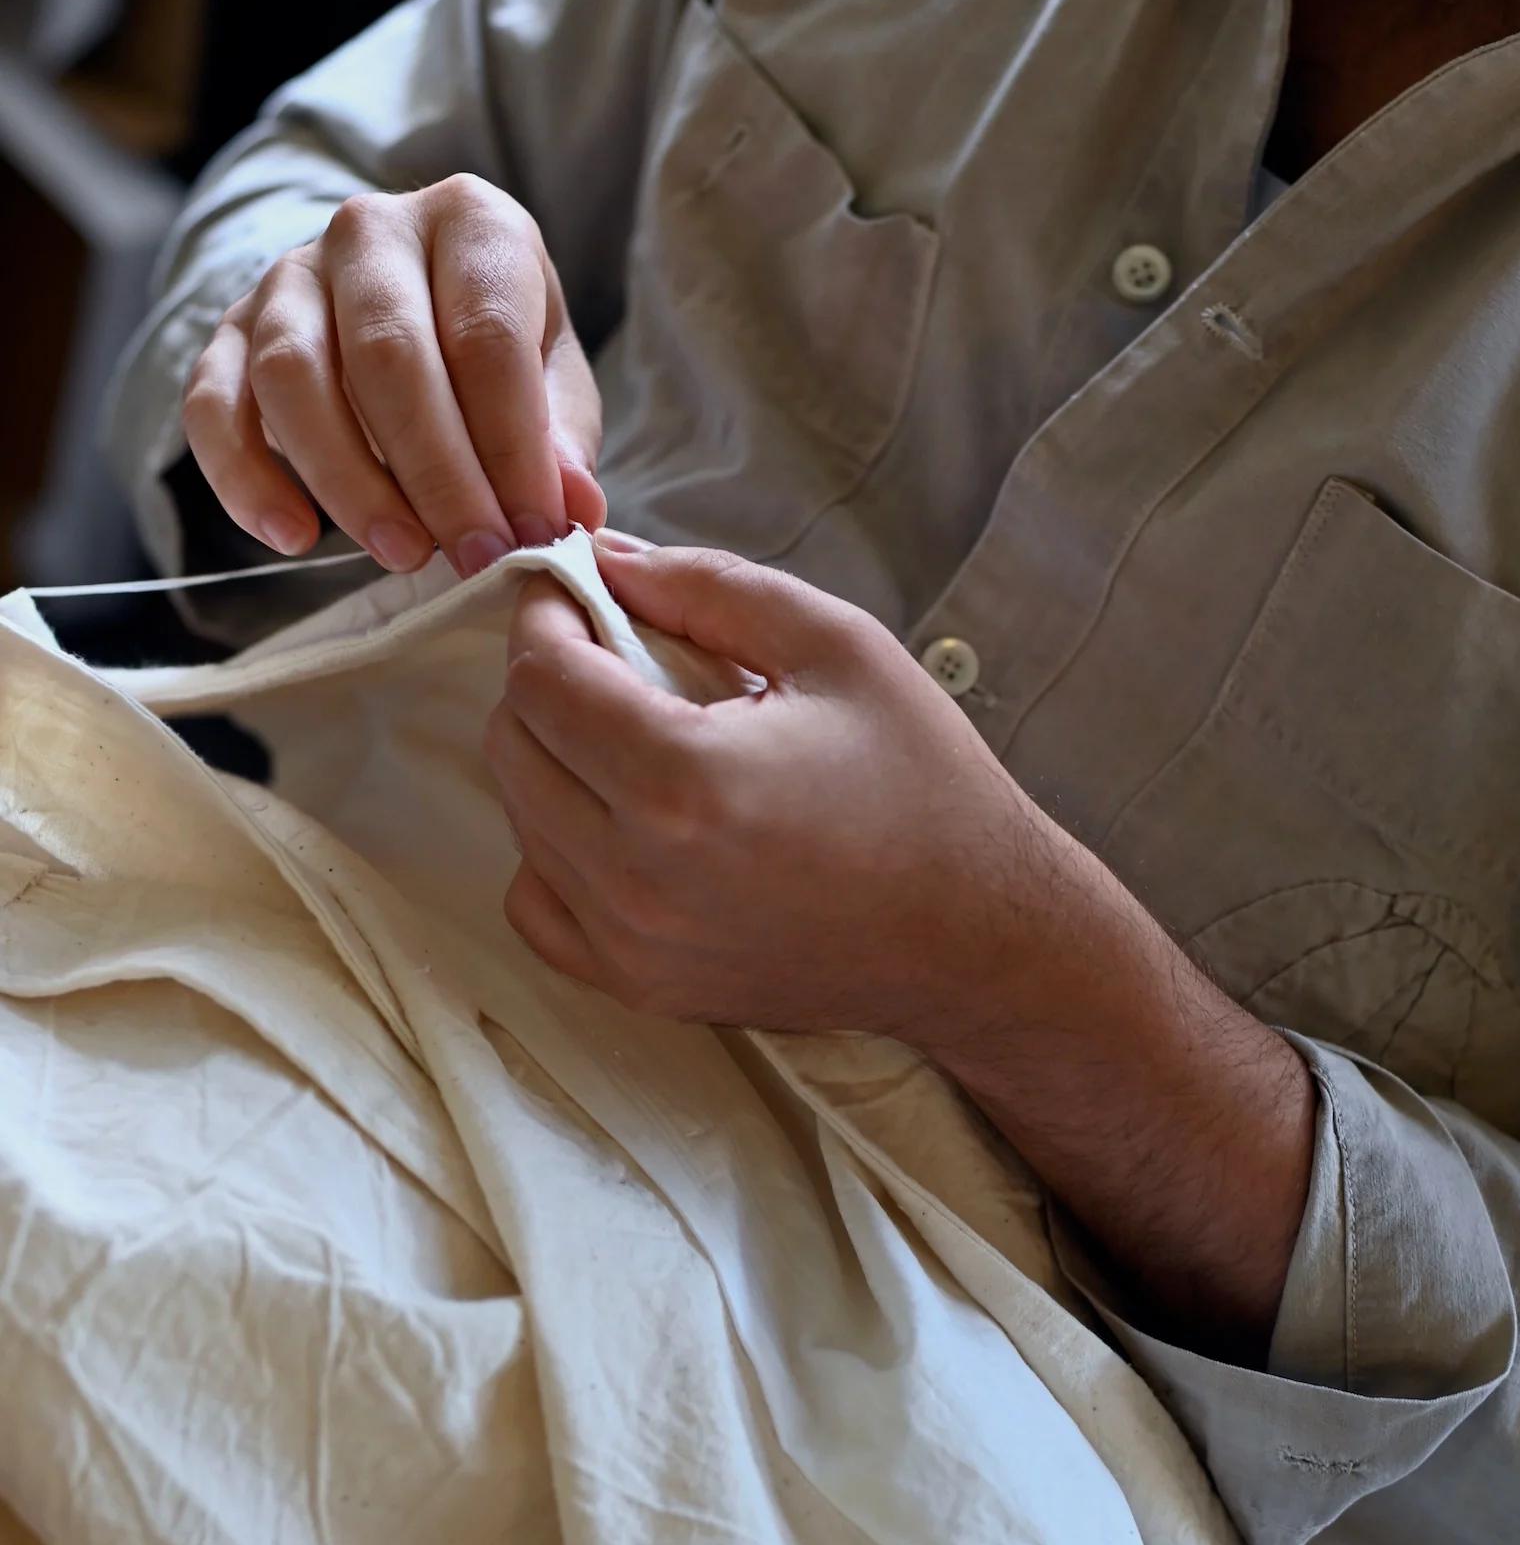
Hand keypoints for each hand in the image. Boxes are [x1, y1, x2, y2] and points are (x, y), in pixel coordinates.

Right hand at [181, 174, 605, 577]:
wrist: (411, 304)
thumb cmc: (495, 347)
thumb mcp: (553, 377)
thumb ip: (561, 436)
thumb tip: (573, 504)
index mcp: (470, 220)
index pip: (486, 335)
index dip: (512, 446)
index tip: (535, 532)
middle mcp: (371, 230)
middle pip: (389, 355)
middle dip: (437, 474)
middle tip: (474, 557)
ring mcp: (288, 275)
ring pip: (293, 375)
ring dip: (348, 481)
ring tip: (402, 555)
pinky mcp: (228, 329)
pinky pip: (213, 402)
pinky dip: (243, 478)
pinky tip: (293, 537)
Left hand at [484, 543, 1084, 1042]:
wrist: (979, 937)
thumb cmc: (925, 788)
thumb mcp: (837, 645)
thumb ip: (708, 587)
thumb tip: (607, 559)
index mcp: (685, 779)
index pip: (542, 677)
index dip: (548, 617)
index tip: (578, 593)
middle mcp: (639, 873)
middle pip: (514, 746)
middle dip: (548, 682)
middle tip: (612, 656)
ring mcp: (633, 943)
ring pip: (520, 821)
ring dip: (556, 762)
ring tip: (636, 736)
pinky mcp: (643, 986)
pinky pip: (538, 906)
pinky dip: (556, 852)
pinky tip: (621, 820)